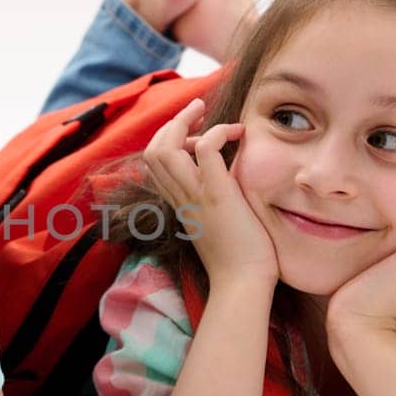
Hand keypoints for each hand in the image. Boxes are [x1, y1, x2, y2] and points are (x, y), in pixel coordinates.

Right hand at [141, 98, 276, 285]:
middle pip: (152, 151)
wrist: (243, 283)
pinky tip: (239, 133)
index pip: (154, 163)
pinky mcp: (217, 195)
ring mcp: (195, 196)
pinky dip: (219, 132)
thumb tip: (224, 178)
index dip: (167, 139)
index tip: (193, 132)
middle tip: (197, 112)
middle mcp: (180, 198)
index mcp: (179, 204)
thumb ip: (212, 200)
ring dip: (184, 120)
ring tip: (205, 111)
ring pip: (166, 148)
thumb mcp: (217, 223)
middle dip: (171, 123)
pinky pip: (207, 150)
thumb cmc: (239, 258)